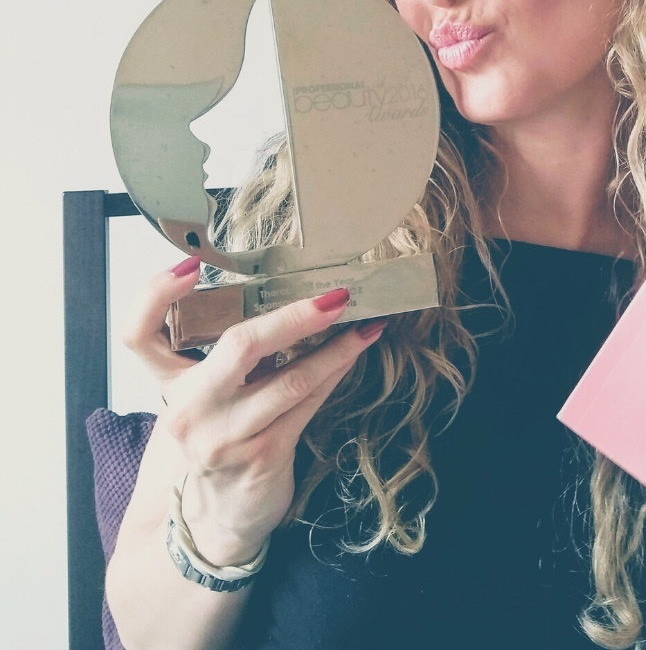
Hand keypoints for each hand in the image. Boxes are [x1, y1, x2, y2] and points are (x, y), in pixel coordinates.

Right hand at [121, 258, 386, 565]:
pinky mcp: (264, 456)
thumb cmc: (218, 441)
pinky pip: (308, 402)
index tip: (189, 266)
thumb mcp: (200, 398)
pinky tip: (355, 352)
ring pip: (291, 378)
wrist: (215, 522)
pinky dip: (336, 371)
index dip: (154, 296)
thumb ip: (218, 354)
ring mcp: (227, 437)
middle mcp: (192, 411)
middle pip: (238, 346)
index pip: (138, 335)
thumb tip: (276, 291)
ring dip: (336, 346)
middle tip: (333, 296)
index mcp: (171, 386)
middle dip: (293, 316)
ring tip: (364, 322)